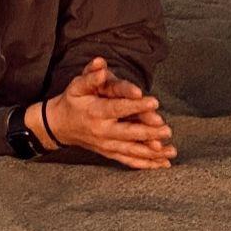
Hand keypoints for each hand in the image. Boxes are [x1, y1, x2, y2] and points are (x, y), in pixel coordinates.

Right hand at [40, 58, 176, 169]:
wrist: (59, 126)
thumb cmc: (73, 100)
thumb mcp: (77, 85)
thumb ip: (90, 75)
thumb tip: (101, 65)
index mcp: (95, 112)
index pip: (118, 108)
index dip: (135, 105)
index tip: (154, 102)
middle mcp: (102, 131)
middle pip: (128, 133)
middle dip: (149, 132)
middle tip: (167, 129)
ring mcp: (106, 144)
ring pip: (131, 150)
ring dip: (152, 152)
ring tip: (171, 151)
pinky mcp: (109, 152)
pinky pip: (129, 160)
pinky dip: (146, 164)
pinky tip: (162, 164)